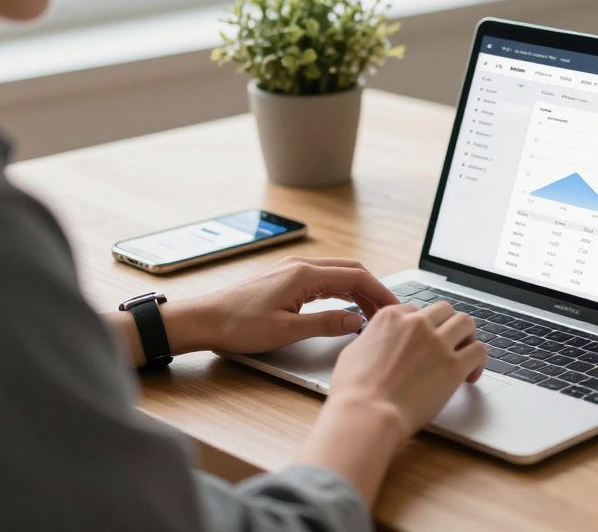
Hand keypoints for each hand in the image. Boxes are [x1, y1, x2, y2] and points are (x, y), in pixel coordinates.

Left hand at [163, 256, 399, 356]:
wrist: (203, 319)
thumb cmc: (238, 325)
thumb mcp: (286, 331)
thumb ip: (325, 324)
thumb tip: (355, 321)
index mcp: (304, 274)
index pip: (356, 276)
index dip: (380, 292)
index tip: (394, 308)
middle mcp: (300, 265)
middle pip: (350, 270)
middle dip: (373, 289)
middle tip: (388, 311)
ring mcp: (292, 269)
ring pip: (337, 273)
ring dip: (357, 290)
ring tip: (371, 312)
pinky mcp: (285, 278)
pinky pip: (323, 278)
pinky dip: (340, 290)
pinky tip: (344, 306)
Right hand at [326, 301, 486, 440]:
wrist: (366, 413)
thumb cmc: (354, 390)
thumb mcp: (354, 351)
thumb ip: (373, 339)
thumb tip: (378, 342)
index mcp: (391, 317)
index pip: (416, 310)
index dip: (422, 326)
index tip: (424, 340)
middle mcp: (417, 324)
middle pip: (444, 310)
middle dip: (447, 325)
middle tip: (448, 343)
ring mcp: (437, 343)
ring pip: (466, 323)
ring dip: (467, 336)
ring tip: (464, 353)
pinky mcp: (453, 366)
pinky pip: (478, 351)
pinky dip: (479, 361)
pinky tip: (470, 375)